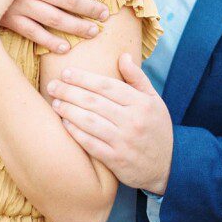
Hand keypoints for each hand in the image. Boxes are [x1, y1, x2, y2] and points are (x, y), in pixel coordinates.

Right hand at [0, 0, 109, 53]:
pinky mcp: (11, 18)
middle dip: (91, 9)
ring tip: (94, 31)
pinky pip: (34, 33)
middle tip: (105, 15)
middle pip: (70, 0)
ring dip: (78, 27)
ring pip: (57, 19)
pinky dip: (50, 42)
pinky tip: (65, 47)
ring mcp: (22, 4)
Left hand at [49, 54, 173, 194]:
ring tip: (55, 103)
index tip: (67, 73)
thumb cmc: (157, 128)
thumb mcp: (154, 100)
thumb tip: (123, 56)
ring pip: (89, 121)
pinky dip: (75, 133)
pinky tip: (64, 124)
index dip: (84, 78)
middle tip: (53, 86)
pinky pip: (90, 144)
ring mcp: (124, 141)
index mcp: (142, 103)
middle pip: (94, 101)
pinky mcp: (116, 160)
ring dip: (68, 110)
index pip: (107, 86)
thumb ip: (137, 78)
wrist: (169, 165)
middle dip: (70, 92)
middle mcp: (132, 120)